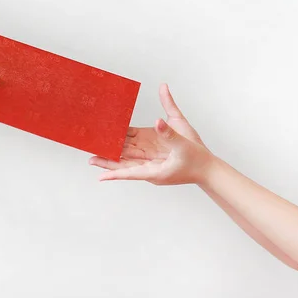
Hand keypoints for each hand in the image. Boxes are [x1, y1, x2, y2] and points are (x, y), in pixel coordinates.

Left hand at [89, 84, 214, 184]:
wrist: (207, 167)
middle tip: (90, 157)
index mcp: (155, 172)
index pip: (131, 172)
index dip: (115, 173)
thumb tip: (157, 121)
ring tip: (94, 151)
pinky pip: (136, 150)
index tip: (100, 176)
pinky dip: (125, 145)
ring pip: (127, 157)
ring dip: (112, 154)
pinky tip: (115, 139)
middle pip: (124, 164)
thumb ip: (169, 132)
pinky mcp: (154, 154)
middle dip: (108, 161)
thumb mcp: (183, 145)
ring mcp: (151, 161)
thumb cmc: (197, 160)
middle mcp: (150, 167)